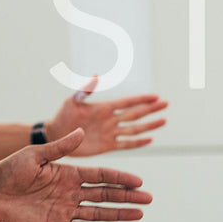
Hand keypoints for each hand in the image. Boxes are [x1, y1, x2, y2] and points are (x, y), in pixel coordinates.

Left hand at [0, 128, 152, 221]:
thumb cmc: (8, 171)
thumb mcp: (34, 155)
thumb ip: (59, 148)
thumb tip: (80, 133)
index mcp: (68, 173)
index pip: (100, 176)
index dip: (120, 178)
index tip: (138, 181)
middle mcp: (70, 192)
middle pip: (105, 194)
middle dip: (127, 197)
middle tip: (148, 199)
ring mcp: (65, 210)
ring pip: (98, 212)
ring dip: (119, 213)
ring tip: (139, 215)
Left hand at [46, 75, 168, 155]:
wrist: (56, 135)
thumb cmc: (63, 115)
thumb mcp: (72, 101)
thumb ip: (86, 90)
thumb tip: (97, 76)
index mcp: (104, 107)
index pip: (127, 102)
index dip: (141, 99)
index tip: (156, 96)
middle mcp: (110, 119)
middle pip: (135, 113)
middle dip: (151, 109)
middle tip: (166, 104)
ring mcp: (110, 132)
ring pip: (134, 129)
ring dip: (149, 125)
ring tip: (163, 121)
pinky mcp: (107, 145)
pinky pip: (125, 144)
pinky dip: (137, 142)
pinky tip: (150, 139)